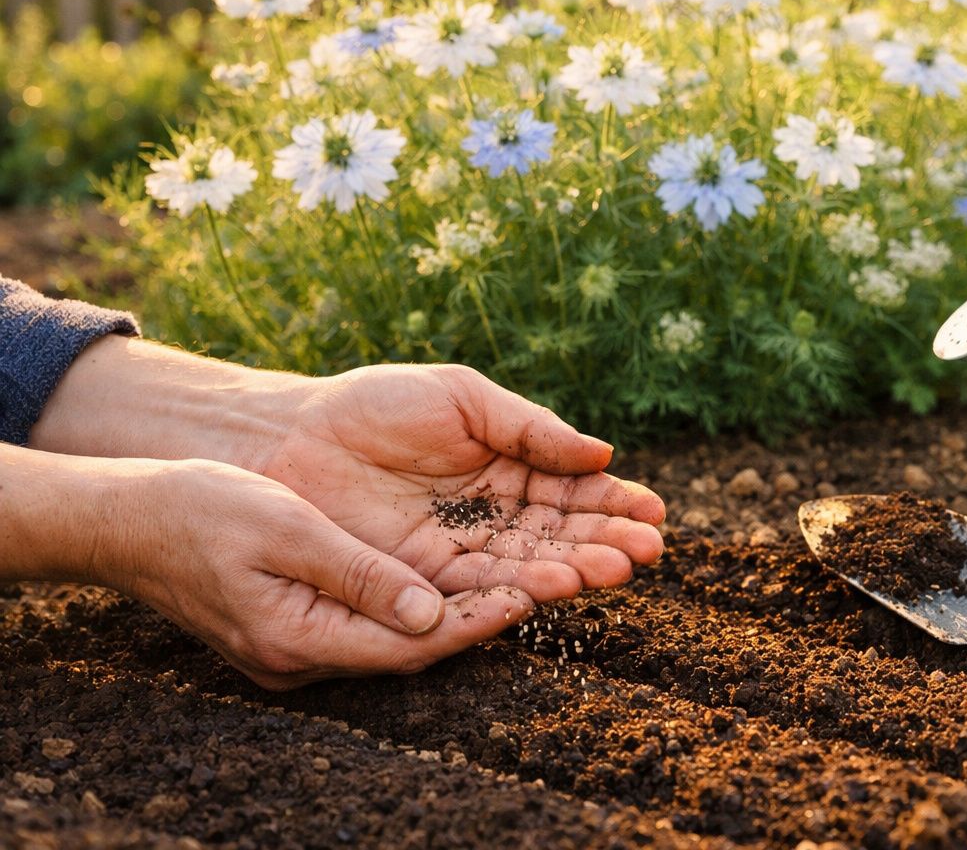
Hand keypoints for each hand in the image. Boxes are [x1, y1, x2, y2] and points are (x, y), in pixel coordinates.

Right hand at [108, 457, 532, 689]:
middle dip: (484, 618)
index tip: (534, 595)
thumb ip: (358, 573)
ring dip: (462, 612)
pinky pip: (376, 625)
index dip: (477, 620)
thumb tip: (429, 611)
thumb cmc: (203, 510)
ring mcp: (299, 651)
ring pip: (400, 640)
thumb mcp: (286, 530)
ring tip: (527, 581)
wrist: (130, 520)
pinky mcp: (299, 630)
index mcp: (298, 639)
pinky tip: (462, 576)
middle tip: (551, 589)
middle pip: (414, 649)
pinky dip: (422, 603)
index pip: (410, 643)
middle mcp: (303, 659)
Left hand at [255, 364, 664, 606]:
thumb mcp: (461, 398)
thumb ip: (530, 427)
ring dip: (575, 570)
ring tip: (615, 570)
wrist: (289, 439)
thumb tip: (603, 451)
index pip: (574, 489)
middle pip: (562, 534)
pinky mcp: (423, 582)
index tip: (656, 512)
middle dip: (607, 542)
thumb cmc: (374, 405)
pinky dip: (518, 589)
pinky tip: (556, 587)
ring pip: (528, 566)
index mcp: (509, 466)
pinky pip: (477, 589)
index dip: (615, 501)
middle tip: (649, 551)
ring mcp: (460, 550)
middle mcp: (493, 515)